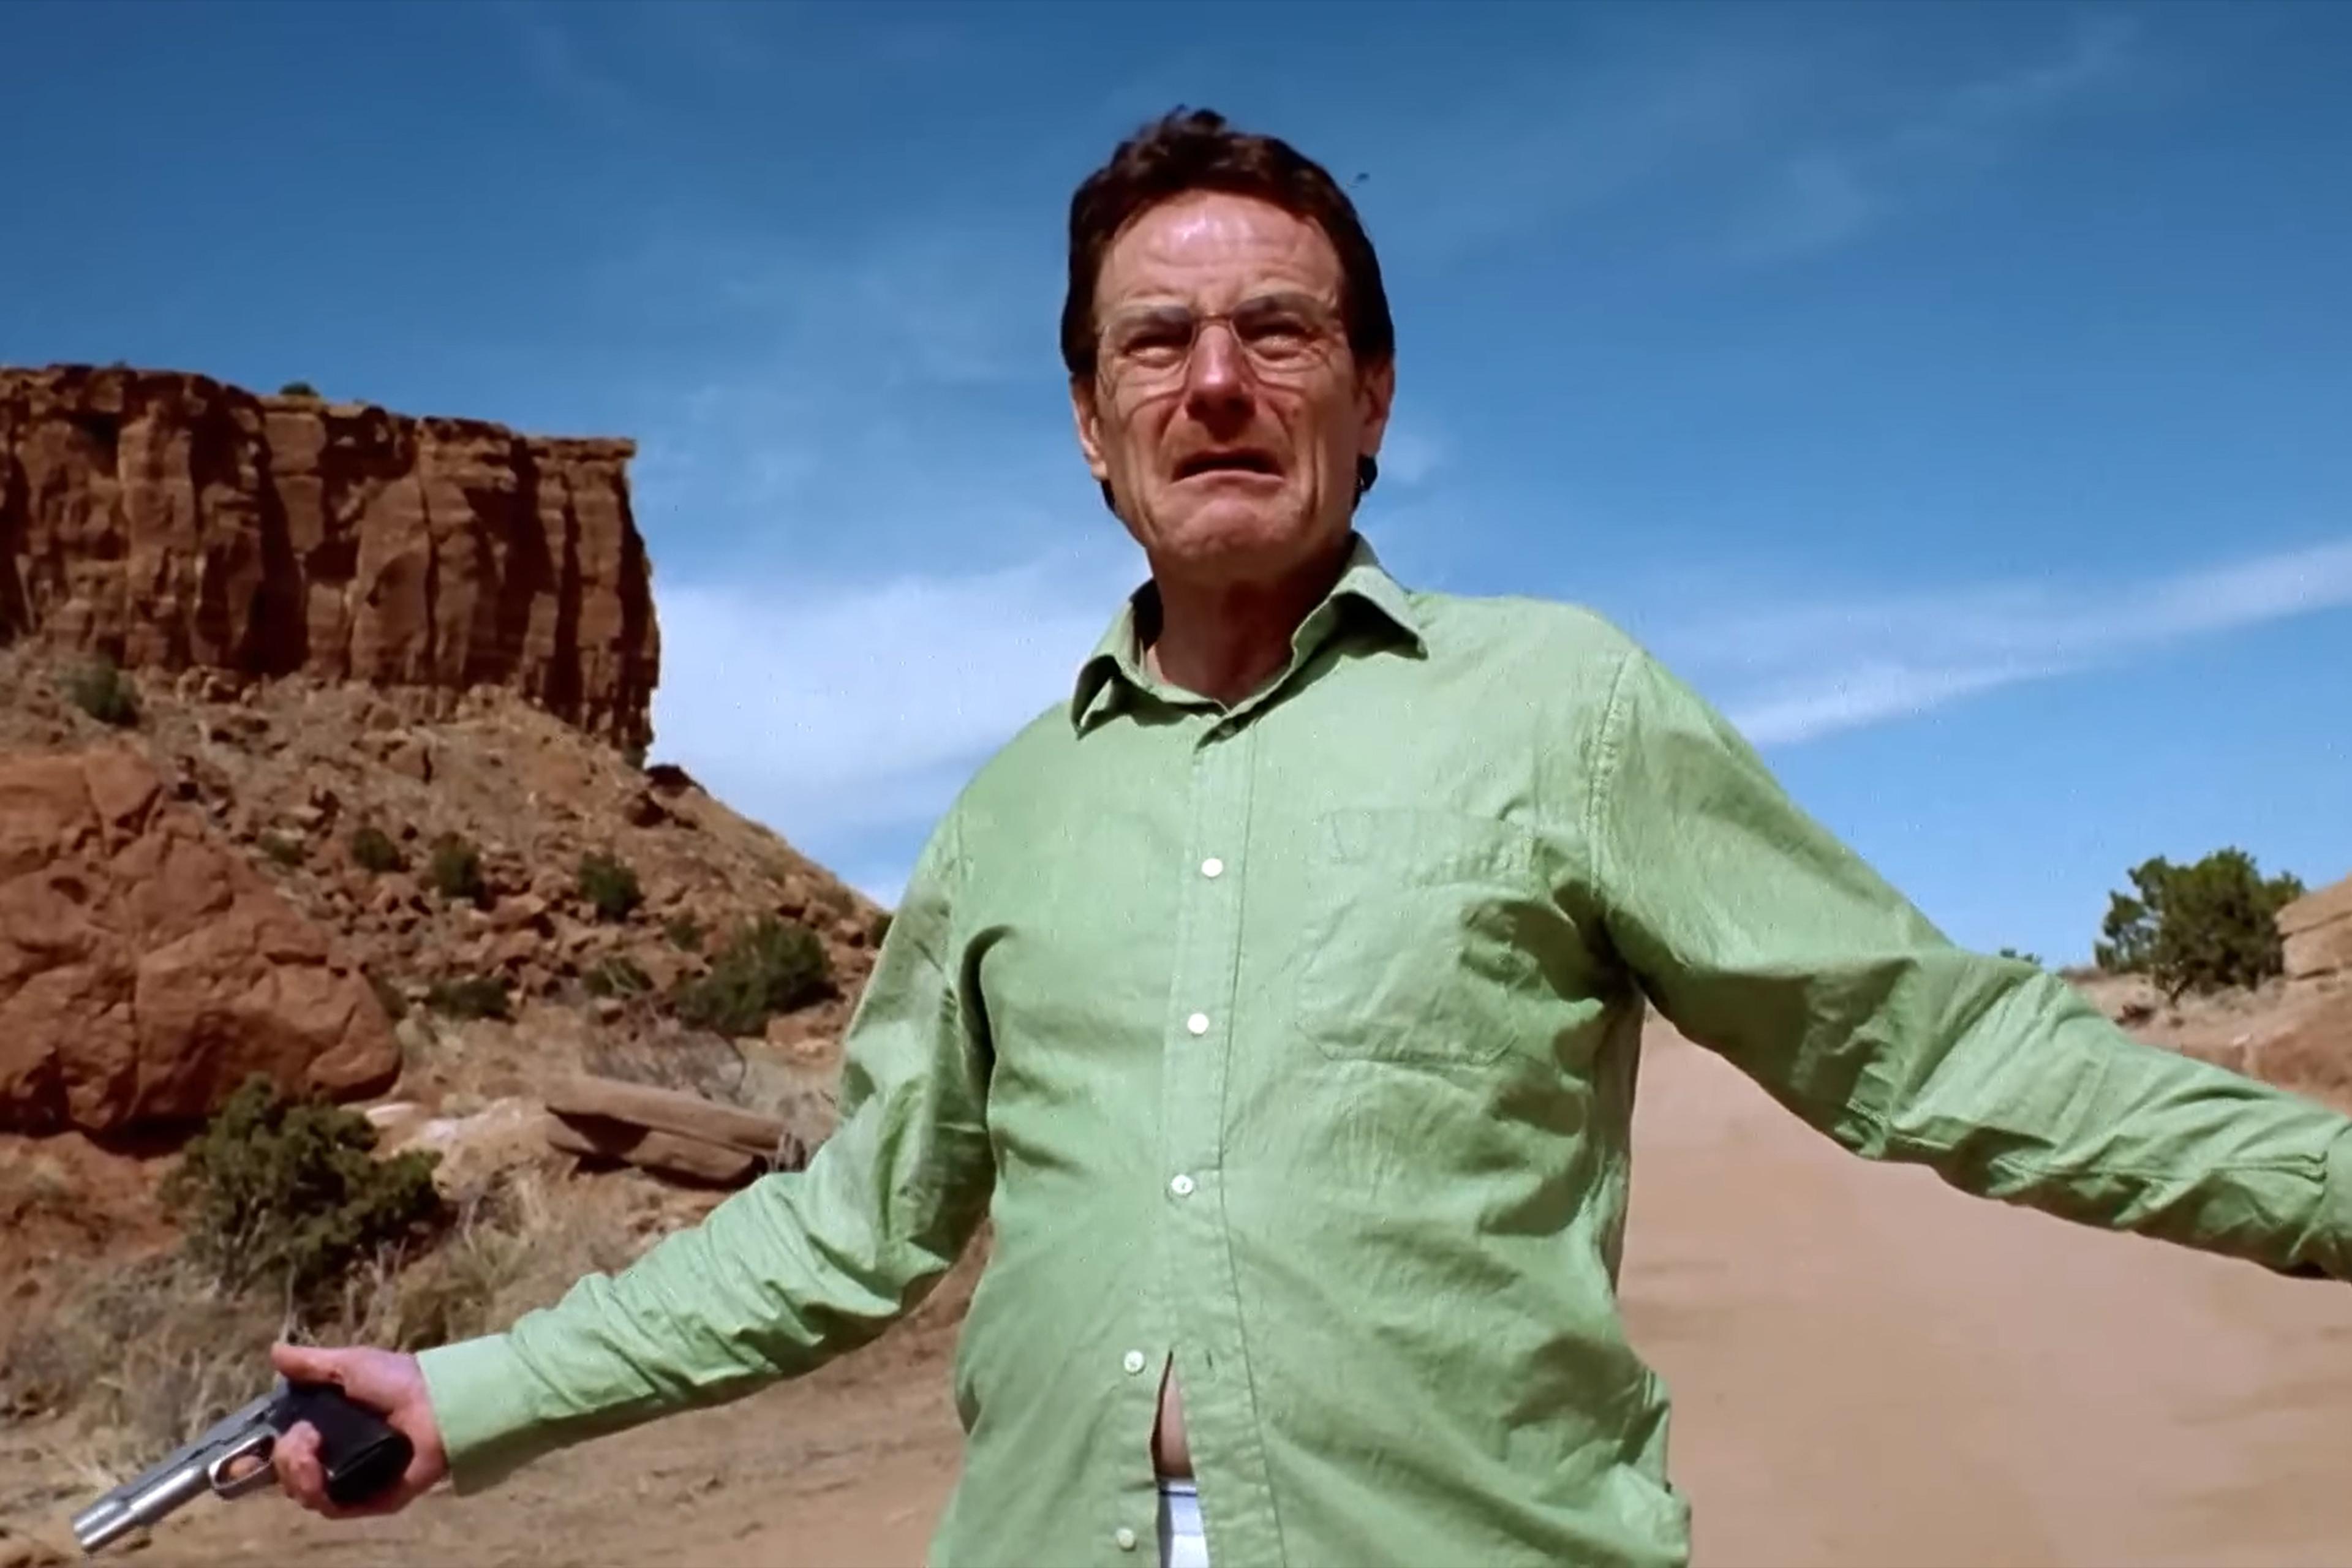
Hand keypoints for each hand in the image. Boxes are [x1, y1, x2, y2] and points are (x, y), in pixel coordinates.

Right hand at [258, 1341, 449, 1518]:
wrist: (438, 1401)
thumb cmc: (398, 1379)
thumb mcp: (350, 1365)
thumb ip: (312, 1365)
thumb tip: (275, 1352)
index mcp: (328, 1429)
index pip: (283, 1452)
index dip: (257, 1459)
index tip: (239, 1462)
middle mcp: (336, 1457)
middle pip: (287, 1476)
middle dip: (283, 1460)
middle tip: (302, 1442)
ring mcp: (353, 1481)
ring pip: (305, 1495)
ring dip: (298, 1476)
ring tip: (313, 1454)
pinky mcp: (372, 1500)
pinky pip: (335, 1509)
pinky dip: (323, 1496)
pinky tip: (322, 1479)